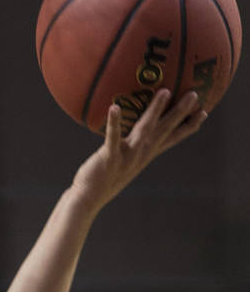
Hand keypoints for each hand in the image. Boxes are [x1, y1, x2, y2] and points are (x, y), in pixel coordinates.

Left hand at [71, 88, 205, 212]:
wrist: (87, 199)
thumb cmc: (102, 178)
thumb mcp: (121, 162)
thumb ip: (128, 147)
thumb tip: (130, 133)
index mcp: (145, 156)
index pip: (170, 139)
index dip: (187, 127)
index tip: (203, 113)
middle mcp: (140, 156)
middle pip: (164, 131)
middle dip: (180, 113)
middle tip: (195, 94)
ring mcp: (126, 157)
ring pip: (144, 131)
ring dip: (155, 112)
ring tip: (165, 92)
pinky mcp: (109, 158)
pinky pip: (112, 138)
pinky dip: (114, 123)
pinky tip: (114, 107)